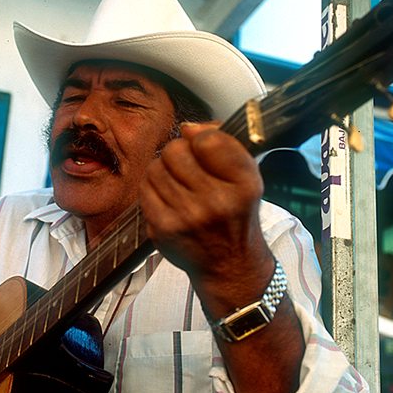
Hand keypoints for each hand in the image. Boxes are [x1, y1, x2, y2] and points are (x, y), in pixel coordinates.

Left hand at [139, 122, 272, 312]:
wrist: (229, 264)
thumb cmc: (235, 215)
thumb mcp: (247, 178)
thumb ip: (224, 146)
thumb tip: (188, 128)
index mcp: (243, 184)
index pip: (208, 140)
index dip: (201, 138)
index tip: (203, 148)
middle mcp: (217, 202)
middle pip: (176, 150)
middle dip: (179, 153)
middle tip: (188, 167)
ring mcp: (187, 217)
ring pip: (156, 167)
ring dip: (164, 170)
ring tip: (178, 183)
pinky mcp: (163, 228)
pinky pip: (145, 188)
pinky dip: (153, 187)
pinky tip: (168, 196)